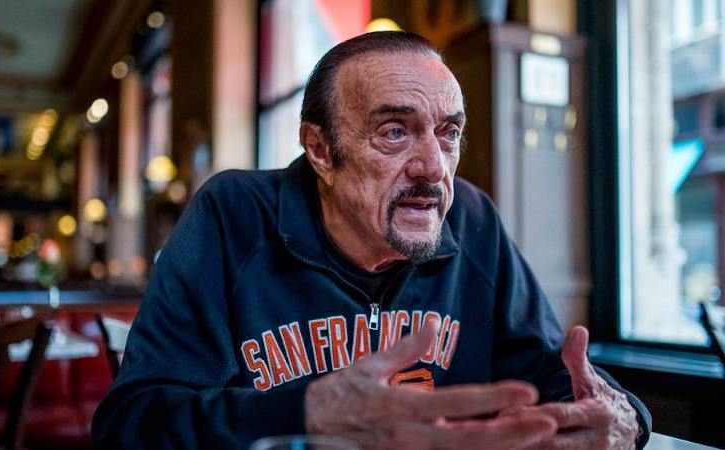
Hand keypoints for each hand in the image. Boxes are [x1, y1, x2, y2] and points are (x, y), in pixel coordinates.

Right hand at [305, 321, 557, 449]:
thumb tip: (432, 323)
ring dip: (502, 448)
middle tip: (548, 422)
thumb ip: (404, 348)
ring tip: (537, 436)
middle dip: (511, 433)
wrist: (304, 431)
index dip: (493, 398)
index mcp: (400, 407)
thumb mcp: (367, 366)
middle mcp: (409, 437)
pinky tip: (503, 449)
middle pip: (469, 440)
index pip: (455, 403)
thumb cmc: (337, 397)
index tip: (525, 391)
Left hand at [501, 326, 638, 449]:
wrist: (629, 433)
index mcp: (596, 414)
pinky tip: (508, 448)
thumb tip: (577, 330)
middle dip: (522, 439)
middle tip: (493, 430)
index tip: (505, 412)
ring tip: (495, 442)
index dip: (532, 415)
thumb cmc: (602, 404)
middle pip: (553, 444)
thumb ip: (578, 359)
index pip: (560, 414)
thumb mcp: (592, 381)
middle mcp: (595, 441)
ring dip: (523, 449)